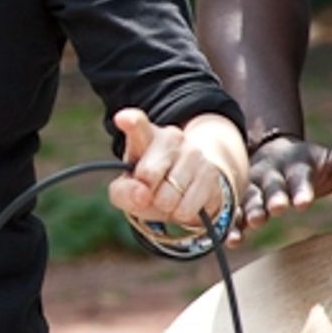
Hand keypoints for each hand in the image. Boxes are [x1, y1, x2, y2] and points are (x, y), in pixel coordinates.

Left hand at [106, 109, 242, 229]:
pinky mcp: (209, 171)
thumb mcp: (129, 191)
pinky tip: (184, 201)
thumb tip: (141, 194)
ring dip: (165, 205)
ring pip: (169, 194)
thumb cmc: (150, 186)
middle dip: (146, 191)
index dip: (130, 121)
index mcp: (144, 135)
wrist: (187, 192)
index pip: (137, 124)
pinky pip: (187, 207)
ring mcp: (192, 152)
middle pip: (147, 174)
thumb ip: (123, 192)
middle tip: (151, 189)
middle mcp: (169, 137)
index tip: (122, 119)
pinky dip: (181, 213)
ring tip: (169, 195)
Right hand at [230, 136, 331, 242]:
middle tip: (275, 210)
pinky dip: (231, 226)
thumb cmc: (308, 164)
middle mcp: (271, 176)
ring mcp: (253, 189)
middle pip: (271, 188)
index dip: (302, 190)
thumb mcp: (330, 161)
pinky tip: (230, 240)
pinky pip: (234, 215)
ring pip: (249, 200)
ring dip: (249, 211)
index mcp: (294, 167)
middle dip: (272, 199)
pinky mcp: (241, 203)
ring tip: (252, 223)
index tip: (304, 203)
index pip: (300, 179)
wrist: (271, 152)